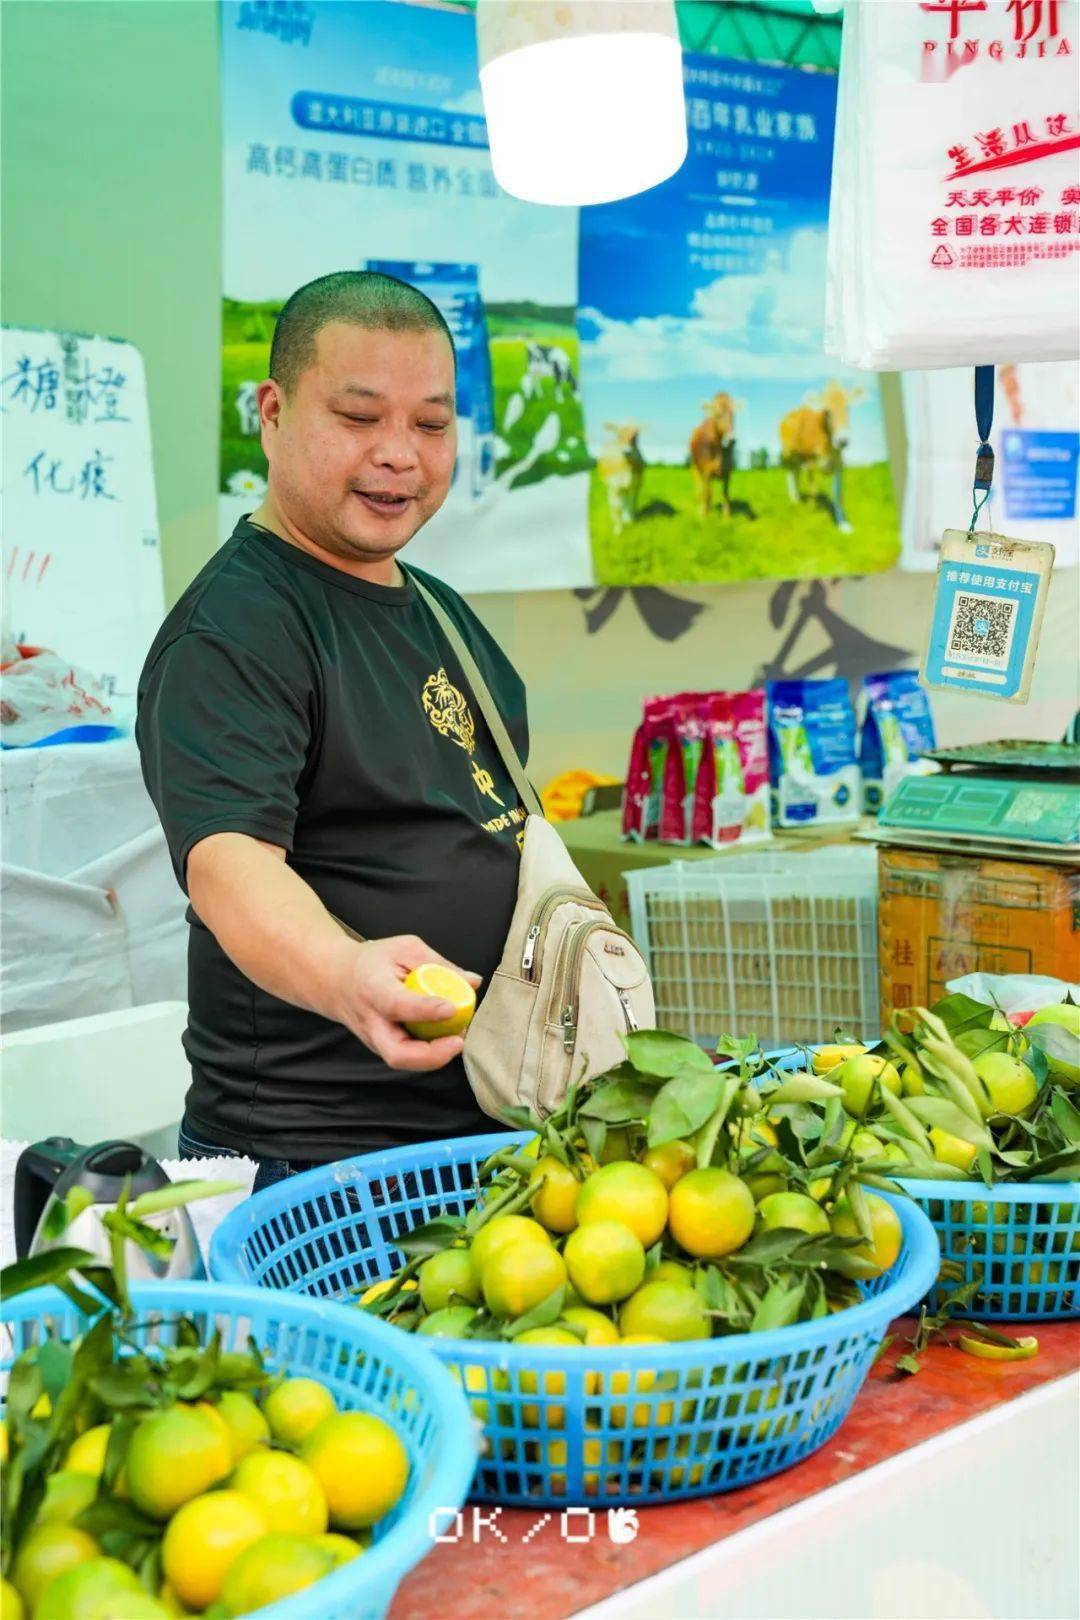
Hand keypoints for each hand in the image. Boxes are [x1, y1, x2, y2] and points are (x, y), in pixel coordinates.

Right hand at [330, 934, 481, 1072]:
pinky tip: (447, 1038)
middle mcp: (372, 1021)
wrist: (335, 980)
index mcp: (373, 988)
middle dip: (431, 1055)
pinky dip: (430, 1053)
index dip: (425, 1010)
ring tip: (457, 1036)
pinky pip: (408, 1057)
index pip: (397, 1005)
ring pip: (404, 1061)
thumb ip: (439, 964)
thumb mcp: (404, 949)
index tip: (451, 1008)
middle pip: (397, 1053)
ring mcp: (375, 1039)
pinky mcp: (383, 1047)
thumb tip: (473, 981)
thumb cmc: (371, 962)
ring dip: (435, 1056)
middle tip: (457, 1041)